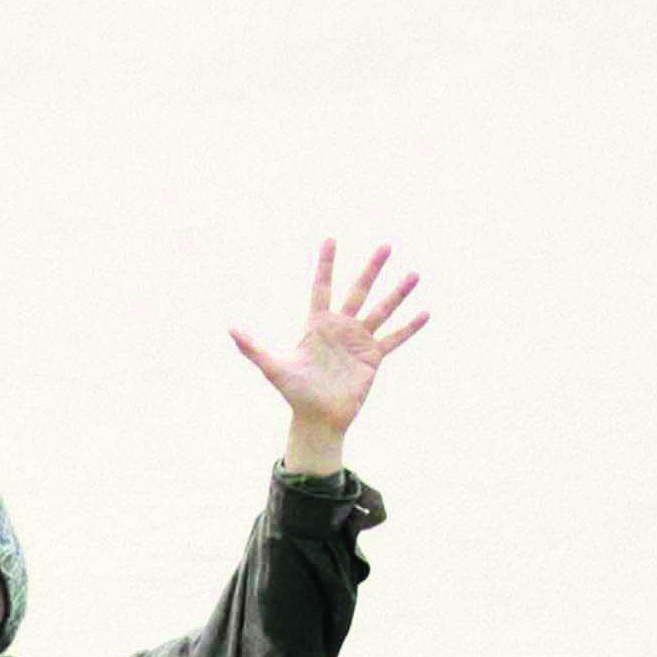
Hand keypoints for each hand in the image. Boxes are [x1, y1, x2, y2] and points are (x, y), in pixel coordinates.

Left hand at [229, 237, 427, 463]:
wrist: (317, 418)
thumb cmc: (294, 393)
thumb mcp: (273, 368)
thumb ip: (254, 348)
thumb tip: (230, 329)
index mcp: (317, 324)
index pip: (322, 286)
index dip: (325, 263)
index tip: (331, 238)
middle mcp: (340, 327)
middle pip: (359, 290)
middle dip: (372, 268)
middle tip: (386, 246)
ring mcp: (359, 340)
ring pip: (381, 310)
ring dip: (398, 293)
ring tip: (414, 274)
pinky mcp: (373, 357)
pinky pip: (394, 339)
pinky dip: (410, 327)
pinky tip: (425, 313)